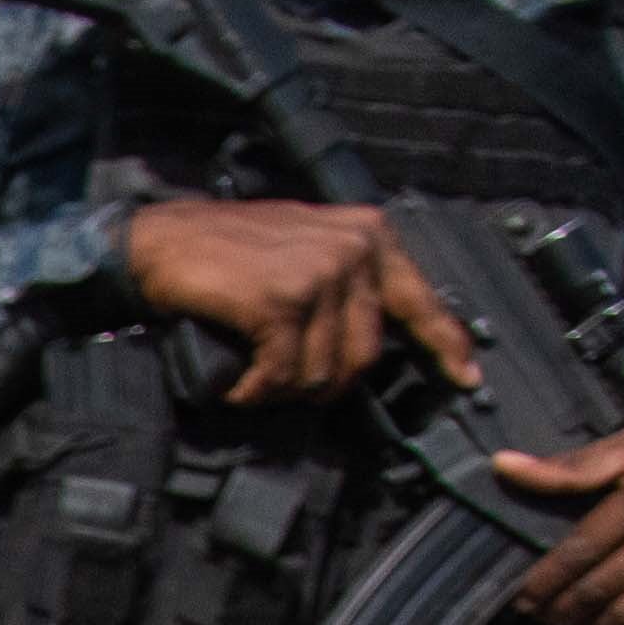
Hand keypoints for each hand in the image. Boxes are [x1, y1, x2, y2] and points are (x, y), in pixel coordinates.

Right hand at [119, 198, 480, 408]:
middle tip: (284, 384)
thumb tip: (368, 341)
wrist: (158, 243)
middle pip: (366, 355)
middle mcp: (353, 249)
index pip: (420, 298)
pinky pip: (282, 375)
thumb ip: (346, 281)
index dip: (446, 344)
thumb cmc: (223, 251)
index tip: (465, 378)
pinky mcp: (282, 302)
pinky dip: (255, 391)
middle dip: (325, 385)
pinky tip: (236, 384)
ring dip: (282, 390)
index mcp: (367, 233)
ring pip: (323, 373)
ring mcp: (319, 274)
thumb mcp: (303, 248)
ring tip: (251, 377)